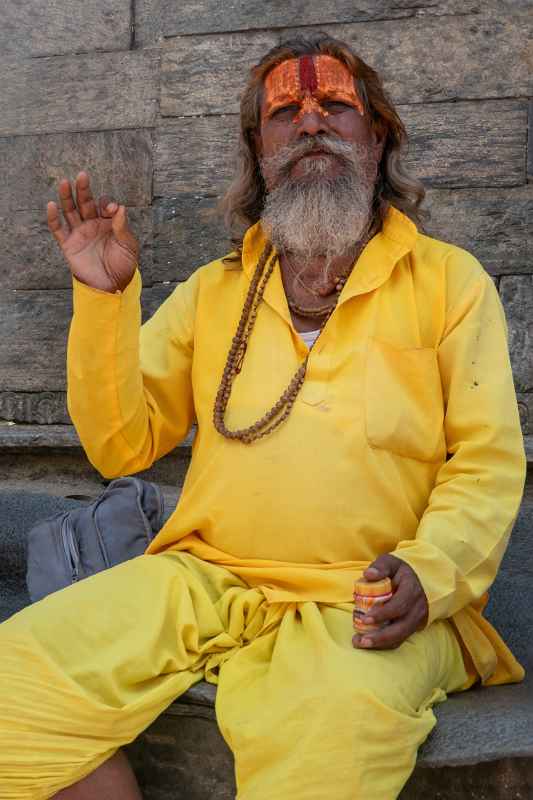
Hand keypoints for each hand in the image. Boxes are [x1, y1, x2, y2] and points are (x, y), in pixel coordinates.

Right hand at [47, 171, 139, 292]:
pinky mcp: (69, 245)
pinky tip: (51, 205)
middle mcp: (92, 225)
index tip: (111, 209)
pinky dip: (53, 218)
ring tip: (65, 182)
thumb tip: (120, 208)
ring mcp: (79, 234)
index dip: (107, 204)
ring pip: (70, 211)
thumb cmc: (123, 266)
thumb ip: (123, 227)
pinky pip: (58, 229)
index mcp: (108, 224)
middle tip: (82, 175)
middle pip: (85, 203)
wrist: (111, 286)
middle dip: (84, 190)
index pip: (104, 206)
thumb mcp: (128, 246)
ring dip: (67, 197)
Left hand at [352, 554, 428, 650]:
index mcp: (411, 590)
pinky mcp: (413, 627)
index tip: (365, 619)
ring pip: (401, 637)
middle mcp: (417, 607)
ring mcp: (417, 619)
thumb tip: (368, 574)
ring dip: (381, 644)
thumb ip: (381, 567)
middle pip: (401, 628)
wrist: (420, 578)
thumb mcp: (391, 562)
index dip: (383, 614)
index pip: (399, 605)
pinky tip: (370, 643)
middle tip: (360, 641)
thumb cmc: (399, 570)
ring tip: (360, 643)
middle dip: (381, 637)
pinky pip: (400, 639)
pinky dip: (385, 644)